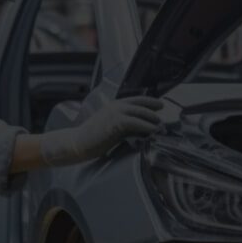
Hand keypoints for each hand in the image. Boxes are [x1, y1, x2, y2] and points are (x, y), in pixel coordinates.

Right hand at [40, 96, 165, 165]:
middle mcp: (116, 106)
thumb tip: (143, 129)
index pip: (137, 99)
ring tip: (161, 128)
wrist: (77, 143)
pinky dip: (147, 127)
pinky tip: (153, 132)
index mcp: (114, 105)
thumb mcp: (112, 128)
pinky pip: (137, 123)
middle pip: (142, 104)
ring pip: (141, 112)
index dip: (150, 101)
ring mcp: (115, 113)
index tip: (161, 105)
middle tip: (164, 121)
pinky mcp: (116, 123)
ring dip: (153, 120)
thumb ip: (126, 125)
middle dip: (155, 112)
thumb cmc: (93, 138)